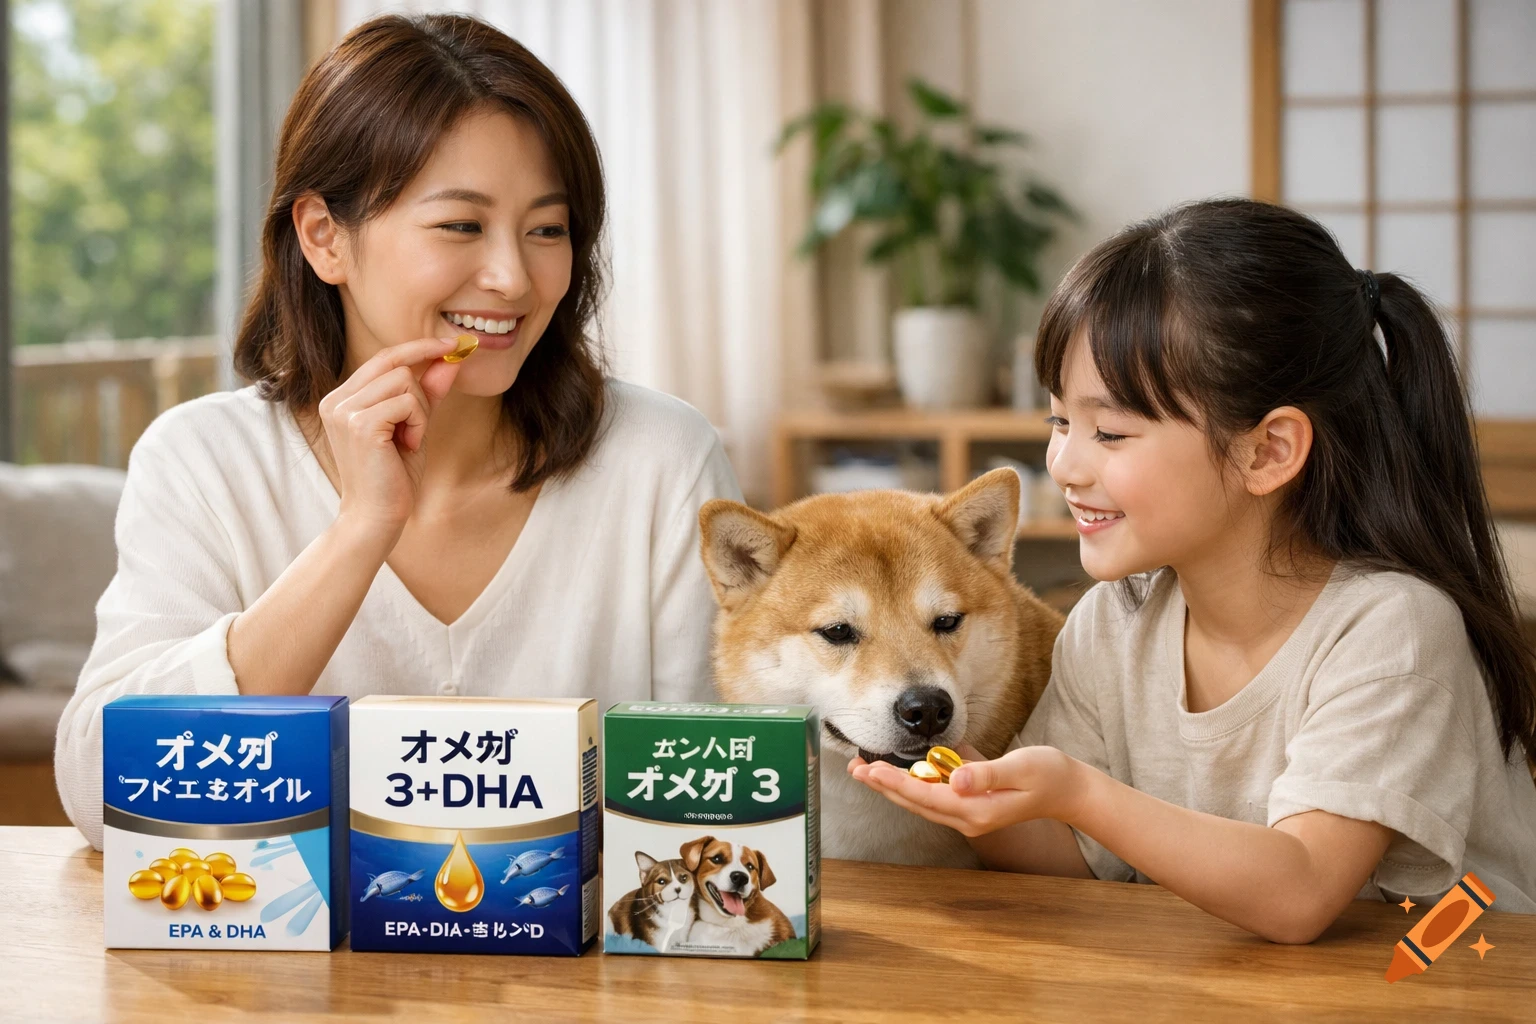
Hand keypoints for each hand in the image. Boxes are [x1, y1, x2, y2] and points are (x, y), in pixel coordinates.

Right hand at [317, 335, 462, 537]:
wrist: (377, 517)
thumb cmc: (394, 477)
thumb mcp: (415, 427)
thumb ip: (428, 393)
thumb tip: (449, 359)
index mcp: (342, 399)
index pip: (383, 358)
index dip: (418, 348)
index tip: (450, 344)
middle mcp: (336, 400)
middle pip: (395, 363)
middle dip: (422, 390)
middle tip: (420, 426)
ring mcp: (344, 410)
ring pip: (404, 380)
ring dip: (421, 411)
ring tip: (409, 440)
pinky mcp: (359, 423)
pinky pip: (408, 402)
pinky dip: (419, 423)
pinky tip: (408, 446)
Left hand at [849, 743, 1085, 837]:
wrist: (1068, 790)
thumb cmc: (1047, 774)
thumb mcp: (1020, 768)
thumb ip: (986, 773)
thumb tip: (956, 779)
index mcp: (976, 810)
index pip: (926, 796)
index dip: (896, 783)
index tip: (871, 770)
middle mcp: (967, 816)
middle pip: (916, 802)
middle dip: (883, 786)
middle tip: (855, 768)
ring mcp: (968, 813)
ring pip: (920, 801)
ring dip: (892, 786)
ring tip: (865, 769)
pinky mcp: (969, 804)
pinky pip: (933, 796)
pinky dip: (910, 784)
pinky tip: (896, 772)